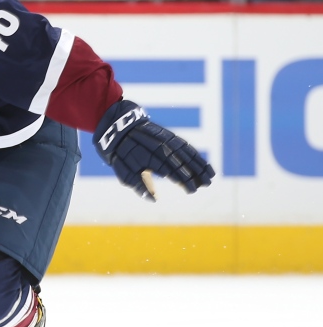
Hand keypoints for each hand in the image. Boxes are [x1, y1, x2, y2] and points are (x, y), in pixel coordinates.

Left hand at [94, 100, 214, 200]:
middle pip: (182, 161)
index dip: (183, 180)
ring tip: (210, 176)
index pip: (171, 170)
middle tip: (206, 185)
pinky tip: (202, 162)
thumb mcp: (123, 172)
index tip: (192, 190)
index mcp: (150, 157)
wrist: (117, 126)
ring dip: (199, 164)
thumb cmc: (119, 153)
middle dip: (196, 174)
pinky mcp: (168, 134)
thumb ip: (139, 186)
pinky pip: (184, 144)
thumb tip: (154, 200)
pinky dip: (195, 153)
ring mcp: (165, 139)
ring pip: (186, 152)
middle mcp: (160, 147)